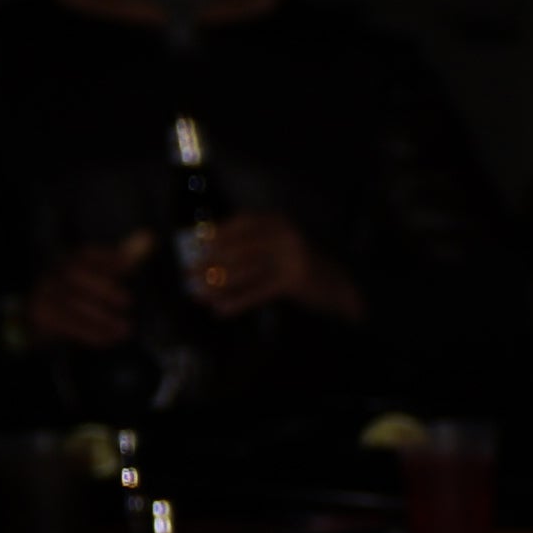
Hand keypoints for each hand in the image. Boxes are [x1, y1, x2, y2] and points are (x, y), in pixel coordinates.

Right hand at [24, 235, 141, 348]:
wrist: (35, 319)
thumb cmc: (76, 293)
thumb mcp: (99, 275)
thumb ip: (122, 258)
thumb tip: (149, 235)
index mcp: (70, 260)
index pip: (86, 254)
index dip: (107, 257)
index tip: (128, 263)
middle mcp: (54, 273)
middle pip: (74, 274)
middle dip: (103, 287)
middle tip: (127, 301)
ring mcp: (43, 293)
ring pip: (70, 302)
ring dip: (102, 318)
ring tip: (126, 329)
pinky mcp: (39, 315)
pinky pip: (64, 323)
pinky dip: (90, 332)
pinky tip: (111, 338)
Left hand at [189, 204, 356, 321]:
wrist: (344, 286)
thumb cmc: (306, 266)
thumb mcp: (283, 247)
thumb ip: (256, 245)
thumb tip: (212, 254)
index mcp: (281, 223)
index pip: (243, 222)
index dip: (218, 233)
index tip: (197, 244)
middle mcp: (286, 235)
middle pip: (238, 248)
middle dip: (209, 263)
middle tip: (188, 273)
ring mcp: (291, 257)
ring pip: (244, 272)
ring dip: (218, 285)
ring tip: (199, 294)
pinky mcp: (294, 280)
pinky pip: (257, 292)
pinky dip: (237, 303)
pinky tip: (222, 311)